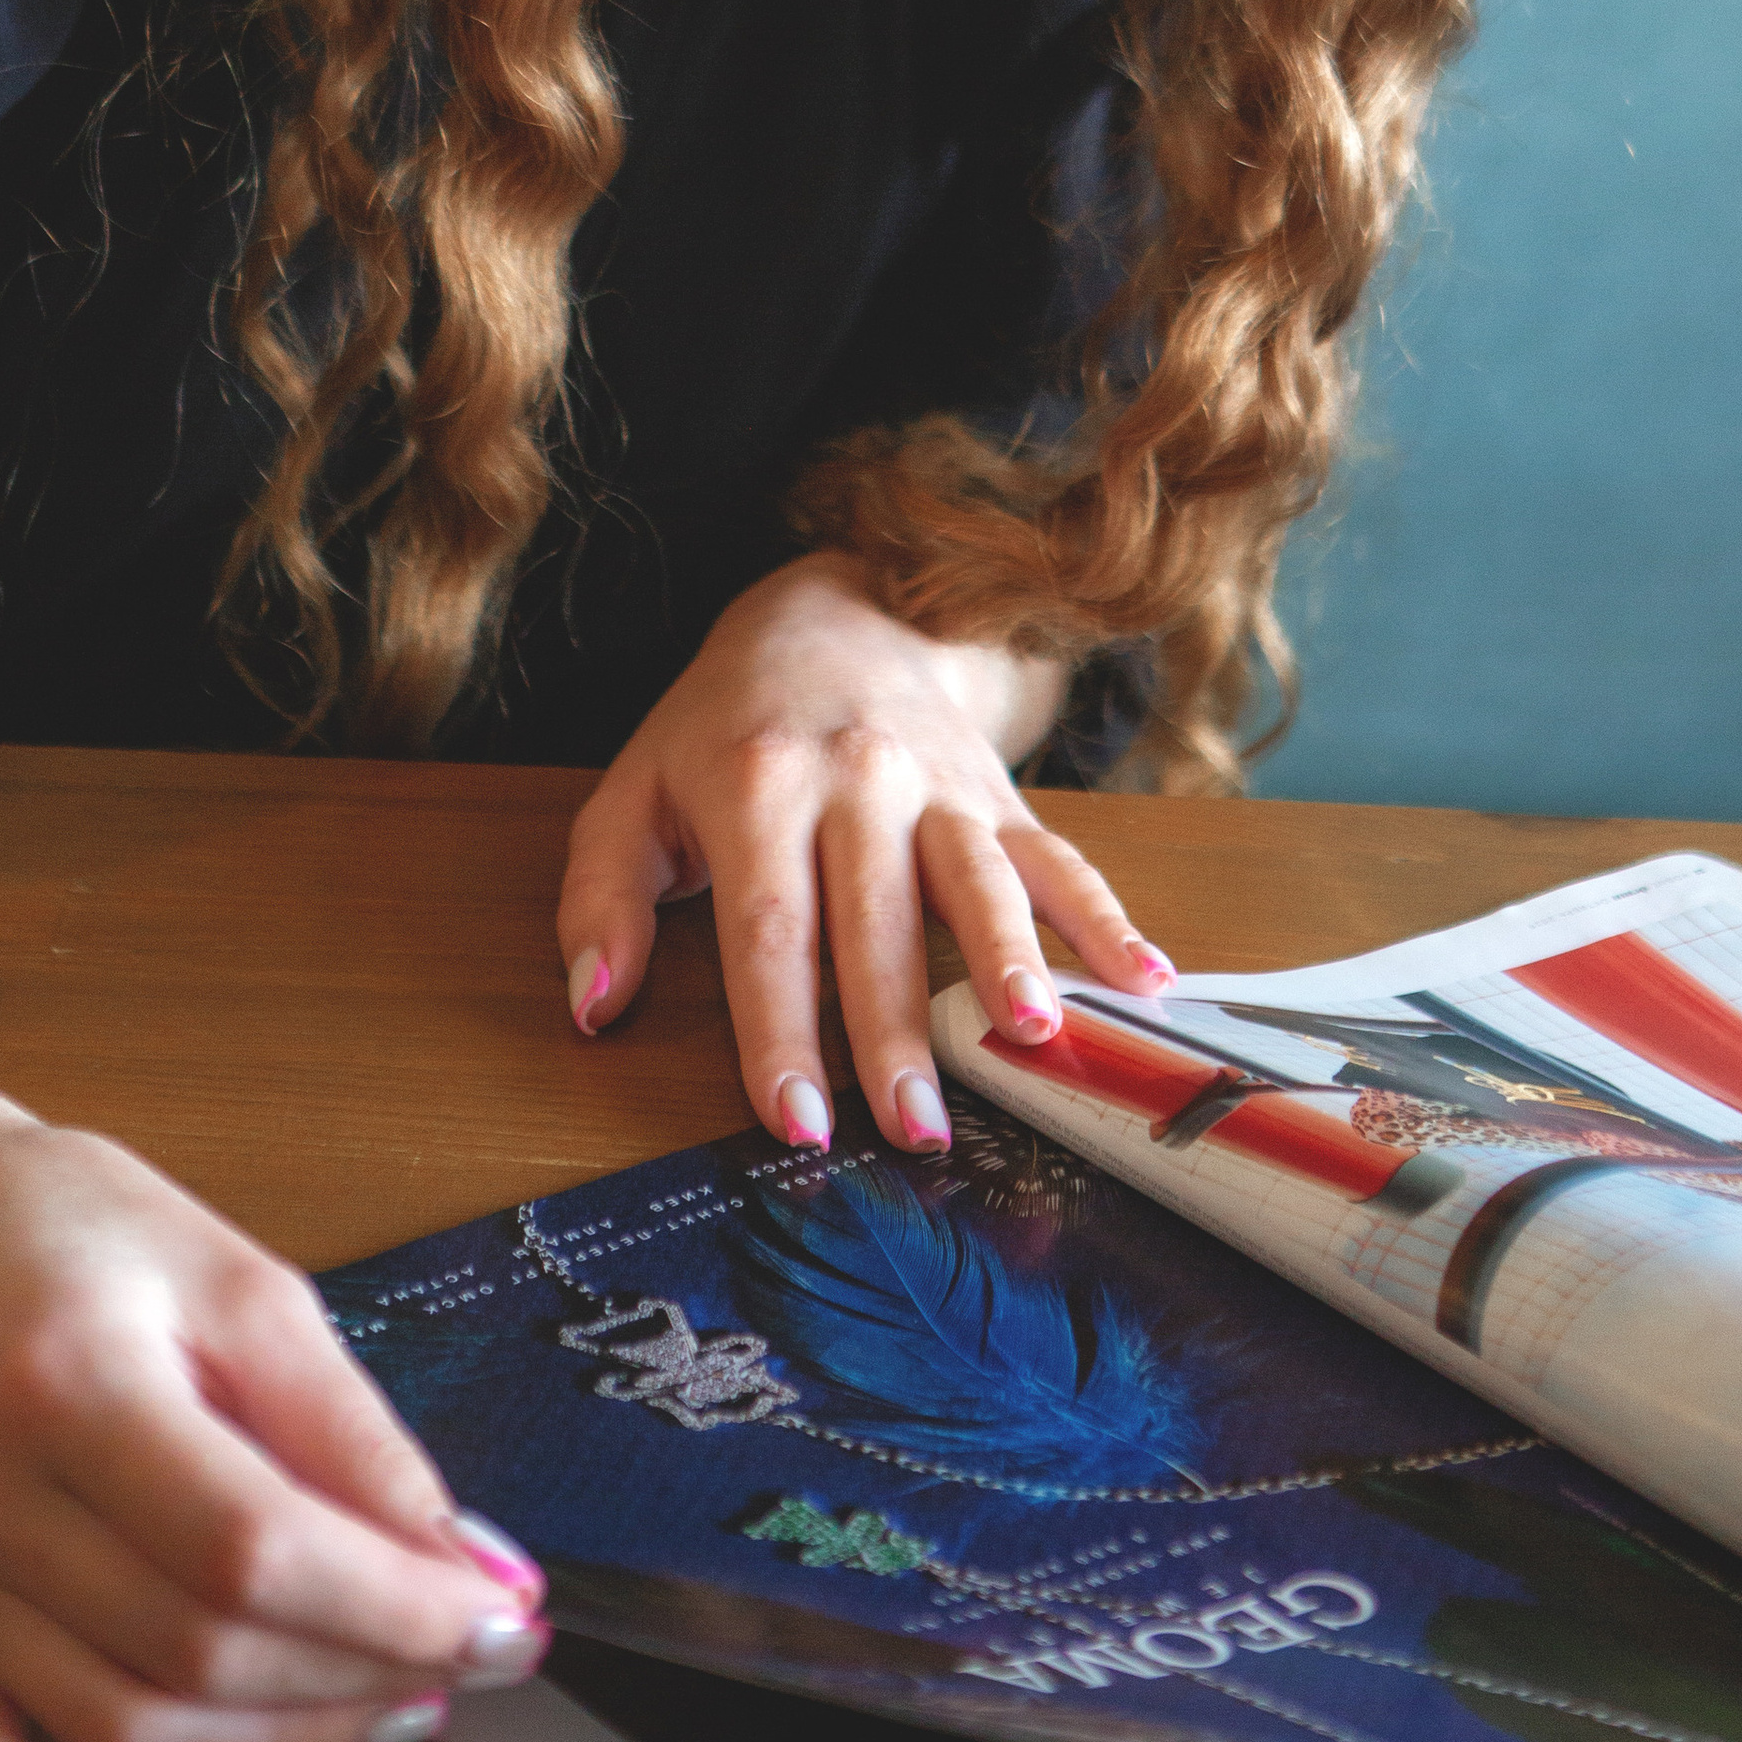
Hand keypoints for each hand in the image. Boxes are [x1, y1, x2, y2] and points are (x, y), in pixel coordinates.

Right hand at [0, 1114, 546, 1741]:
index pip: (252, 1548)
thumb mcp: (240, 1278)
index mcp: (71, 1381)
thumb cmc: (77, 1229)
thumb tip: (461, 1554)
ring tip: (391, 1696)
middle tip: (475, 1649)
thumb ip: (347, 1423)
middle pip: (198, 1653)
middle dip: (364, 1673)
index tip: (503, 1610)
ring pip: (125, 1735)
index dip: (392, 1602)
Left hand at [556, 554, 1174, 1154]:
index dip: (781, 1026)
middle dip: (898, 1027)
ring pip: (979, 881)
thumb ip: (601, 897)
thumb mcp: (634, 792)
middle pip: (877, 919)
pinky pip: (1058, 860)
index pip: (768, 924)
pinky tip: (1148, 982)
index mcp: (755, 785)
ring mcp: (937, 786)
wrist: (837, 613)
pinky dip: (1107, 920)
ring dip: (1011, 962)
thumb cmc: (724, 728)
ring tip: (1038, 1037)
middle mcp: (855, 781)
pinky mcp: (997, 797)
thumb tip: (593, 1003)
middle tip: (915, 1128)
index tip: (795, 1120)